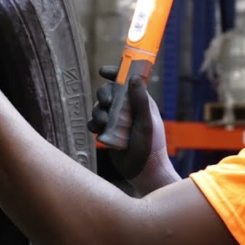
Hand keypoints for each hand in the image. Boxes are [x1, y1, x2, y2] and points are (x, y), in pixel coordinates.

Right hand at [88, 66, 180, 194]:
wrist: (143, 172)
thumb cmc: (150, 147)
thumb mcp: (146, 122)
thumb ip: (140, 100)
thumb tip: (133, 77)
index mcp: (140, 101)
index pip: (127, 80)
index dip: (115, 73)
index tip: (103, 72)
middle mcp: (128, 108)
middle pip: (109, 92)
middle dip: (103, 95)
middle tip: (106, 104)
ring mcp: (117, 120)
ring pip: (100, 108)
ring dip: (98, 113)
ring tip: (104, 124)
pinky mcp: (109, 133)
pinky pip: (95, 123)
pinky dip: (93, 125)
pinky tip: (97, 132)